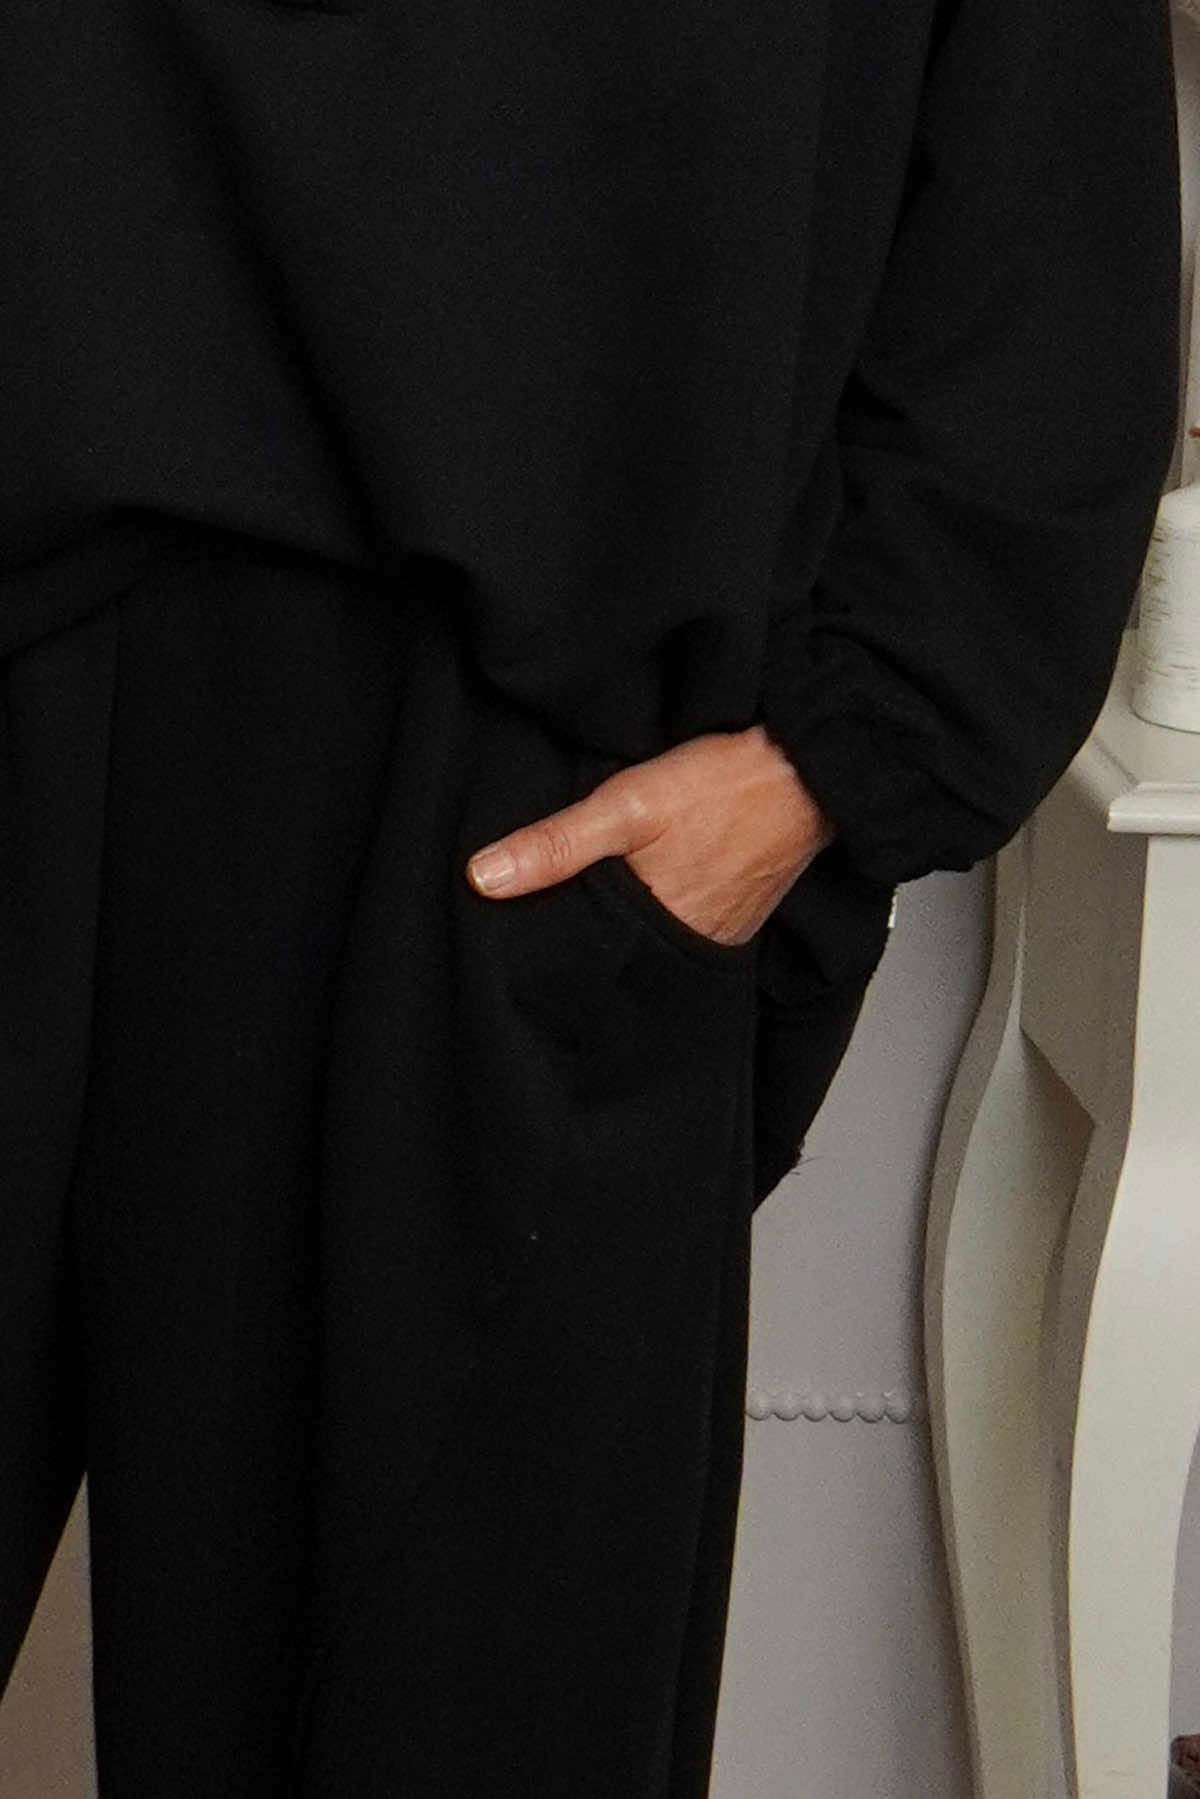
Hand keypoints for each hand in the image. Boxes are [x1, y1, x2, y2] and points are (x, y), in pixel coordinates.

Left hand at [465, 725, 836, 946]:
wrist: (810, 772)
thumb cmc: (724, 786)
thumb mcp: (628, 803)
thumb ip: (556, 844)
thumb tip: (484, 878)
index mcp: (652, 928)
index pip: (582, 961)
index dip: (546, 952)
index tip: (514, 942)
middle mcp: (686, 945)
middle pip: (614, 958)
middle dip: (581, 943)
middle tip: (546, 921)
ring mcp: (715, 935)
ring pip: (647, 945)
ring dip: (621, 931)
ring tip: (591, 905)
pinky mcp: (734, 919)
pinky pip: (681, 931)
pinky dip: (658, 918)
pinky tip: (644, 892)